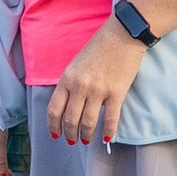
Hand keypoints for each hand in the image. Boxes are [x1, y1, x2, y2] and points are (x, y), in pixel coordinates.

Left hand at [47, 17, 147, 148]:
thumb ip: (70, 84)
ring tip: (86, 140)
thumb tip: (69, 105)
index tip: (56, 134)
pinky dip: (108, 132)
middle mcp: (79, 87)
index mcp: (67, 79)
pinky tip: (106, 138)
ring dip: (86, 136)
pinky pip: (110, 119)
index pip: (54, 109)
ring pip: (88, 123)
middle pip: (70, 120)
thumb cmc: (99, 48)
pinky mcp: (116, 93)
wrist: (122, 35)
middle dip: (70, 134)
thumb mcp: (75, 65)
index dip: (53, 126)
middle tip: (72, 141)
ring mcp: (98, 91)